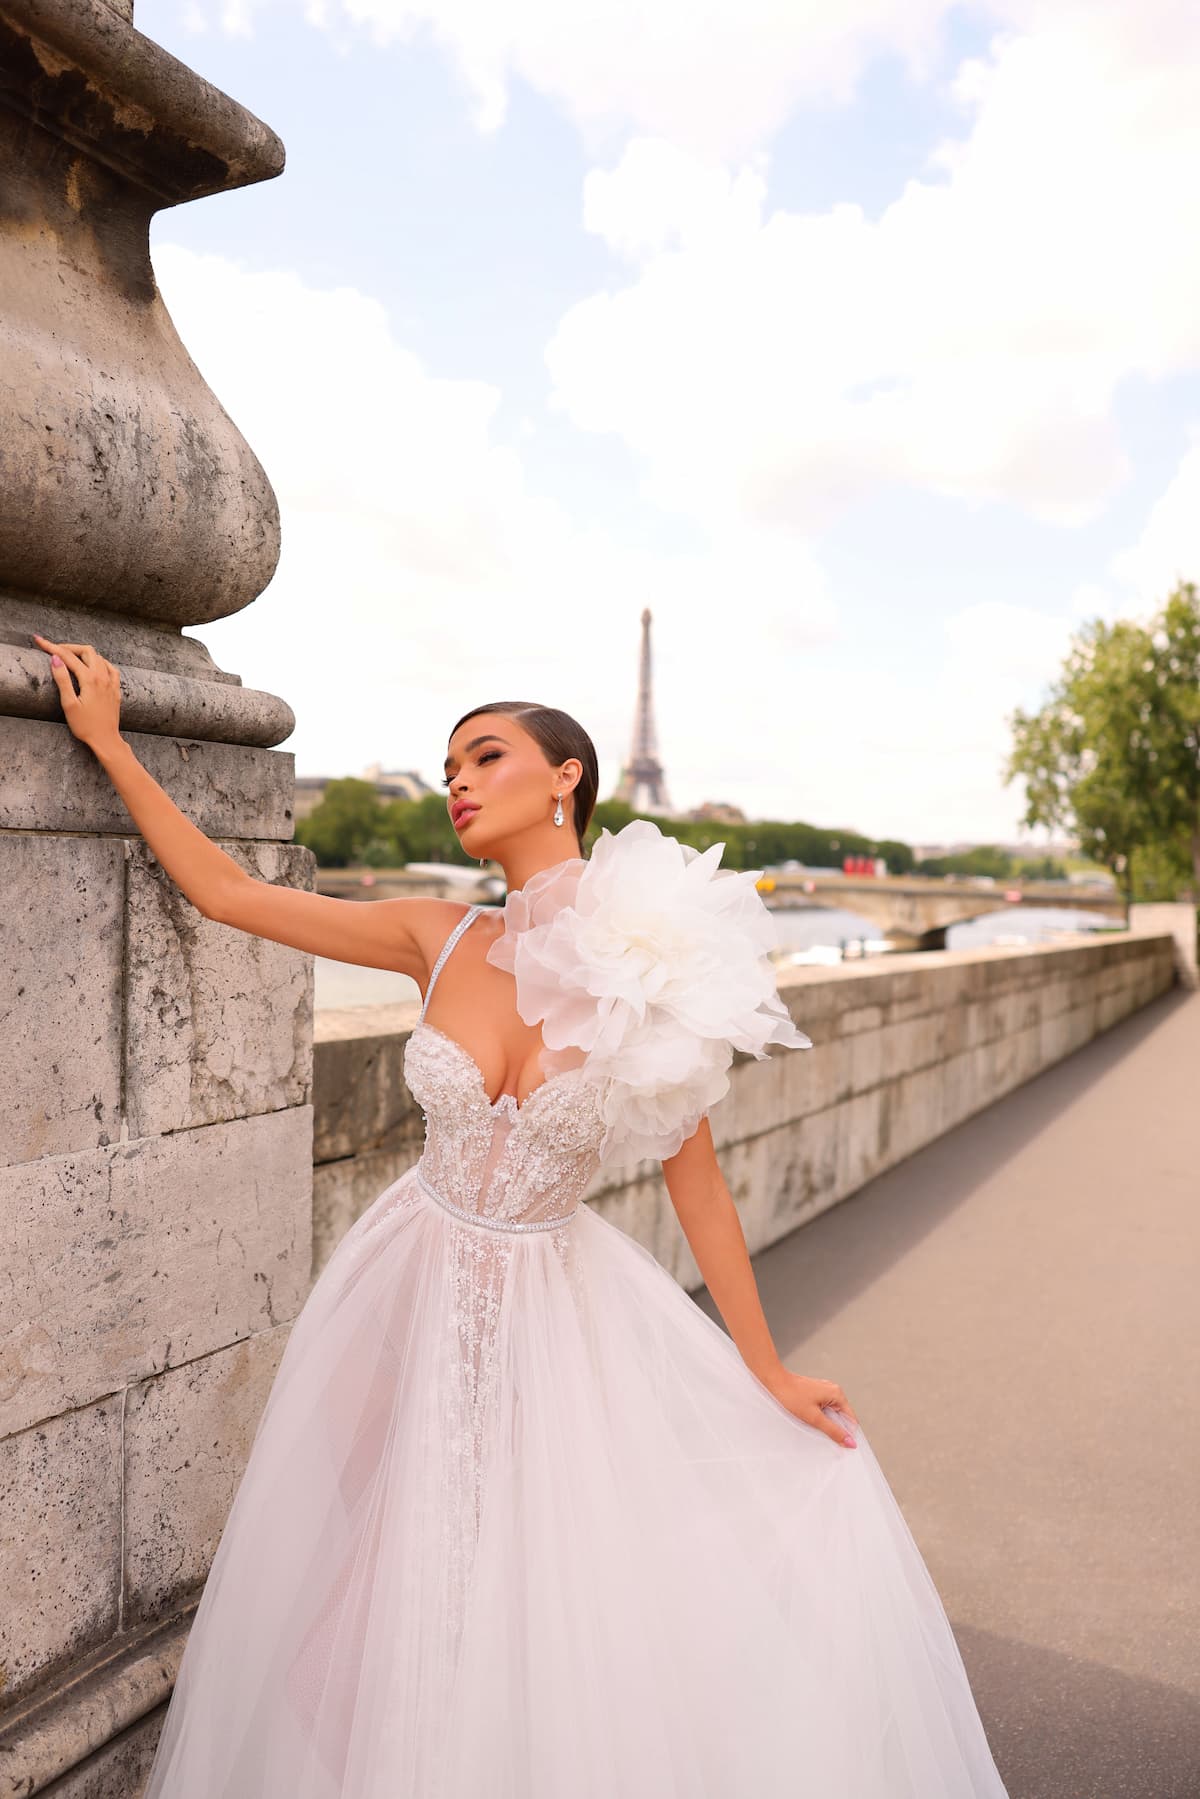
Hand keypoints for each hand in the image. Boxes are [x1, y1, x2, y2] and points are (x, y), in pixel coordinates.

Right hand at [33, 634, 122, 754]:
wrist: (106, 739)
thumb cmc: (85, 726)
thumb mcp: (69, 704)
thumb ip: (62, 680)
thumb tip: (55, 659)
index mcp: (90, 679)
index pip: (69, 657)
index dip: (52, 647)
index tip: (40, 641)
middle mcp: (103, 677)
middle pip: (87, 651)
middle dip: (70, 647)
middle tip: (55, 650)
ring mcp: (112, 682)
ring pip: (99, 657)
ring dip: (84, 653)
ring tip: (70, 658)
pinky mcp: (116, 689)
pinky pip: (110, 668)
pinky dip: (99, 662)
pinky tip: (94, 666)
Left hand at [759, 1367, 859, 1447]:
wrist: (774, 1382)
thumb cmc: (791, 1396)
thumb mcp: (814, 1418)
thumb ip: (833, 1430)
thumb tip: (849, 1441)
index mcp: (837, 1394)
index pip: (851, 1419)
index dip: (848, 1434)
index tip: (844, 1447)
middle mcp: (833, 1391)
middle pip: (842, 1417)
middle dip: (836, 1429)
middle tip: (826, 1439)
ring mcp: (824, 1391)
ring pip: (831, 1414)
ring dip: (826, 1423)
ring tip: (815, 1427)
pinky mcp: (815, 1393)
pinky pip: (823, 1409)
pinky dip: (819, 1418)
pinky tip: (810, 1421)